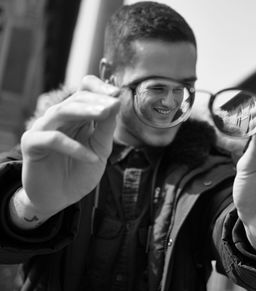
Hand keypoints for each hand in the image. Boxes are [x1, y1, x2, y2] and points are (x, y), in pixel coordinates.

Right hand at [20, 75, 119, 215]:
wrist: (60, 198)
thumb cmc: (80, 171)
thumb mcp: (100, 149)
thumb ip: (106, 128)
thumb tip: (116, 102)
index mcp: (76, 115)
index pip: (84, 90)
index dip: (99, 87)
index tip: (117, 94)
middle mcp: (58, 117)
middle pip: (76, 98)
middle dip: (97, 100)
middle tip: (114, 103)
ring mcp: (43, 128)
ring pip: (62, 111)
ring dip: (85, 111)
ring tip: (106, 114)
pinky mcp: (31, 143)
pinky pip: (53, 139)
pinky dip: (75, 147)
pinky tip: (92, 158)